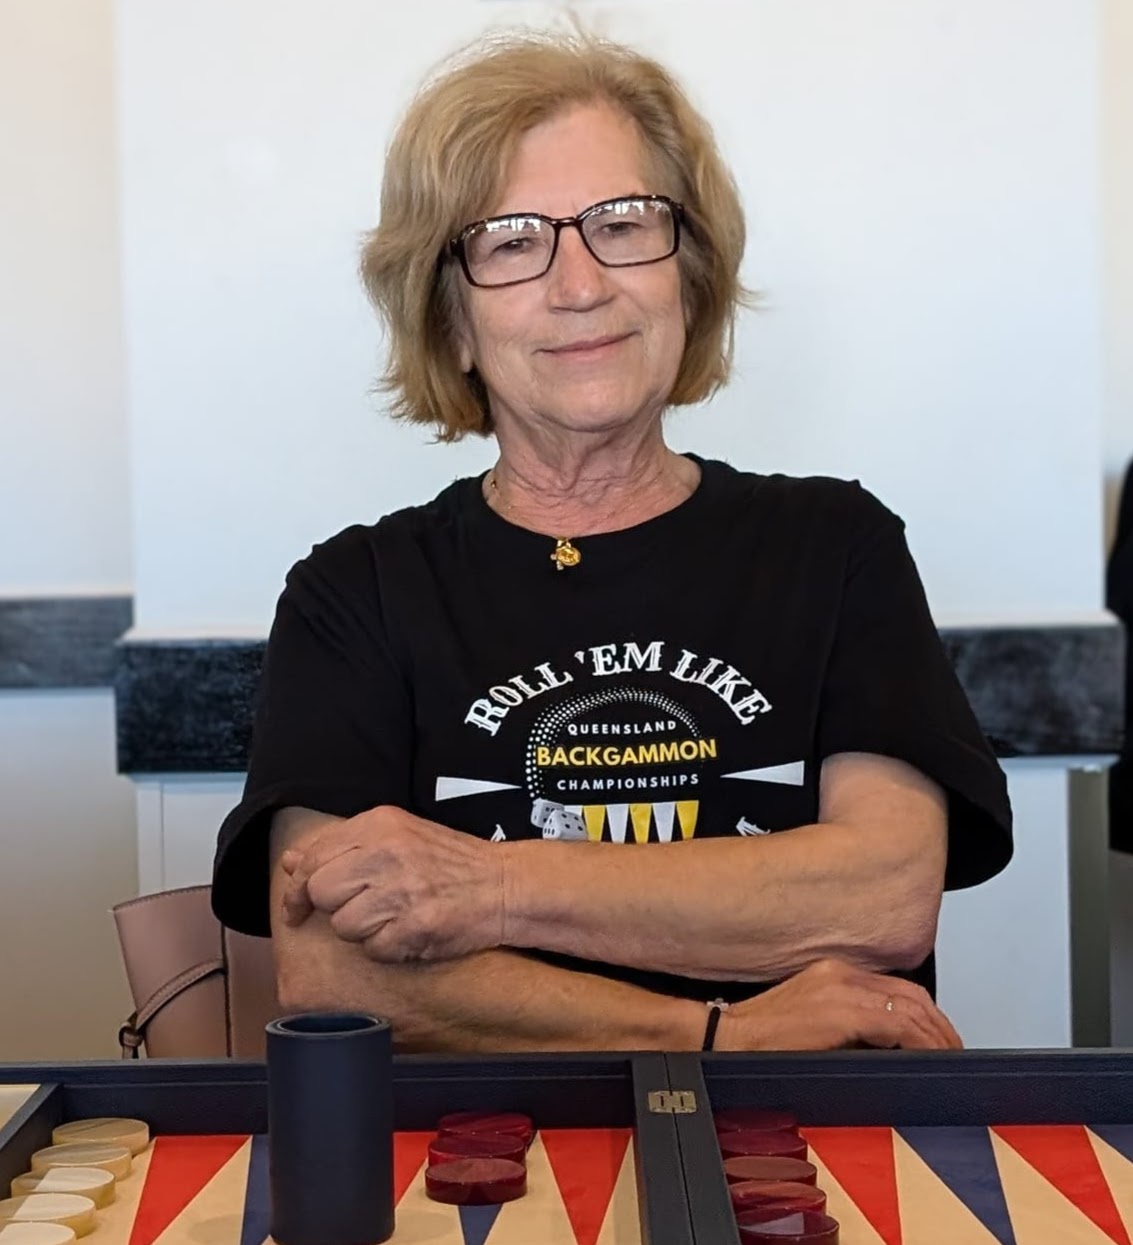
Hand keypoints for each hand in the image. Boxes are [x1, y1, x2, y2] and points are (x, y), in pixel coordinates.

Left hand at [279, 805, 504, 961]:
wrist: (503, 885)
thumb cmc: (449, 862)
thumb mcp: (397, 836)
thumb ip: (343, 847)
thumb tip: (290, 861)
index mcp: (380, 824)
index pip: (314, 857)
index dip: (298, 889)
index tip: (296, 908)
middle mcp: (387, 852)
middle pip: (322, 892)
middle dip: (334, 909)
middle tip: (360, 911)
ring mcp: (401, 891)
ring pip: (344, 926)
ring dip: (364, 931)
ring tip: (395, 918)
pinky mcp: (414, 928)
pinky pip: (373, 950)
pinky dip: (387, 949)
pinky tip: (410, 932)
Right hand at [715, 958, 962, 1050]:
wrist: (729, 1037)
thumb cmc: (763, 1036)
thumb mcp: (811, 1018)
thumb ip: (845, 1021)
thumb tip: (882, 1045)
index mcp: (834, 972)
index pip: (896, 987)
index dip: (925, 1013)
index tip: (938, 1036)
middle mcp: (841, 973)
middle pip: (910, 993)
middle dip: (939, 1024)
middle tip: (953, 1050)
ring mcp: (841, 988)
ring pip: (909, 1006)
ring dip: (935, 1035)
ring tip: (948, 1057)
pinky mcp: (841, 1011)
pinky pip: (897, 1024)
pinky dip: (919, 1041)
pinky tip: (927, 1057)